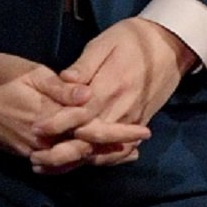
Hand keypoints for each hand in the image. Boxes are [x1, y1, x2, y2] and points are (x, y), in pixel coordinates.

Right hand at [0, 52, 146, 171]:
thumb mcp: (28, 73)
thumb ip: (58, 87)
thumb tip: (87, 94)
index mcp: (46, 118)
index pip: (90, 130)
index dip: (118, 132)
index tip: (142, 131)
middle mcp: (41, 141)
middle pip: (85, 151)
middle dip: (114, 150)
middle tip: (140, 145)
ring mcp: (31, 149)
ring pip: (72, 160)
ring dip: (98, 156)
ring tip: (123, 153)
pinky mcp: (23, 151)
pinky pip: (56, 161)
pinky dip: (76, 159)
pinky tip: (87, 154)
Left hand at [38, 17, 195, 153]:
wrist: (171, 45)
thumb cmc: (134, 38)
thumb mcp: (106, 42)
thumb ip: (84, 65)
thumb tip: (63, 81)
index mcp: (110, 87)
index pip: (79, 113)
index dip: (57, 123)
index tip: (36, 129)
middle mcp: (121, 109)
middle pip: (89, 139)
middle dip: (61, 152)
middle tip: (36, 159)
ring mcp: (132, 120)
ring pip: (102, 149)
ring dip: (76, 161)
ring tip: (50, 167)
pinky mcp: (139, 124)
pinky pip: (119, 150)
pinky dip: (100, 160)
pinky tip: (82, 164)